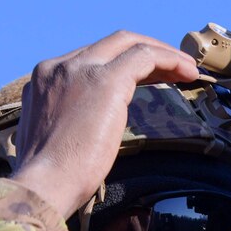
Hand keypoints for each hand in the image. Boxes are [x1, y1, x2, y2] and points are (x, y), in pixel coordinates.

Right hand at [10, 31, 198, 218]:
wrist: (42, 186)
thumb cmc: (50, 177)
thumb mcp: (56, 135)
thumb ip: (72, 117)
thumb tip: (95, 123)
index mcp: (45, 79)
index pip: (91, 58)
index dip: (123, 63)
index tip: (149, 77)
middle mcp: (59, 67)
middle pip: (111, 45)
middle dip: (146, 51)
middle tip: (174, 68)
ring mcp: (80, 70)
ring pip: (129, 44)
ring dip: (162, 53)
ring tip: (187, 69)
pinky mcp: (104, 81)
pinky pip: (144, 57)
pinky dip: (169, 60)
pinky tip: (188, 73)